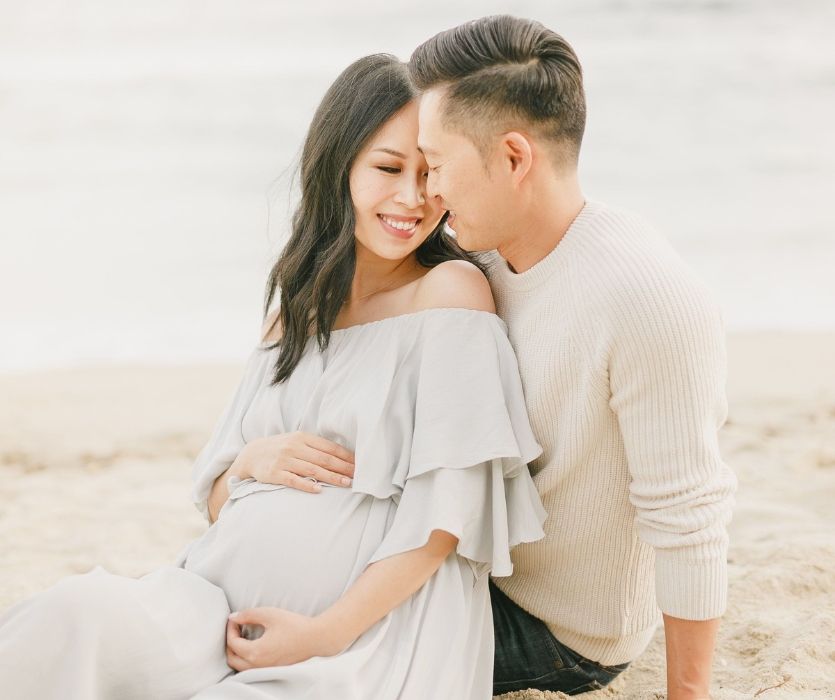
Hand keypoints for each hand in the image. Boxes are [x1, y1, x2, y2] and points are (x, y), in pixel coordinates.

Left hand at [225, 607, 343, 669]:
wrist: (315, 638)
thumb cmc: (294, 625)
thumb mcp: (269, 614)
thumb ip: (248, 615)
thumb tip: (233, 617)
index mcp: (255, 652)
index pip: (232, 643)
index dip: (230, 629)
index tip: (235, 618)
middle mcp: (258, 665)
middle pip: (232, 659)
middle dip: (230, 642)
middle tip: (235, 628)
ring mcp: (265, 669)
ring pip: (240, 667)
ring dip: (237, 652)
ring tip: (242, 636)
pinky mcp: (272, 669)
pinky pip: (250, 668)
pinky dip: (246, 659)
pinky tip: (254, 645)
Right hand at [233, 432, 354, 492]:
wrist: (252, 454)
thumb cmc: (281, 448)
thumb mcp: (297, 441)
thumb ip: (316, 447)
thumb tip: (343, 456)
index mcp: (303, 437)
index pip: (329, 447)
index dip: (345, 456)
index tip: (359, 465)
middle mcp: (294, 447)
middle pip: (323, 459)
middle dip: (343, 468)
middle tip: (357, 476)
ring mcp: (284, 460)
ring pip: (312, 469)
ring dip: (331, 477)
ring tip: (345, 484)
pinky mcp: (274, 473)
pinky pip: (293, 480)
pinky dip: (306, 485)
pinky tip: (319, 490)